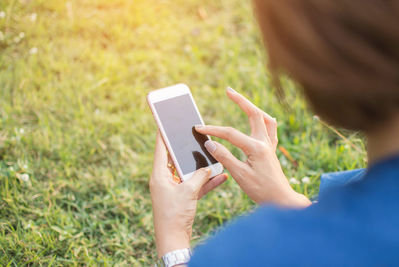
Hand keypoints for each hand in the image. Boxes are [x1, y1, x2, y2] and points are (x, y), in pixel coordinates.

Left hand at [150, 132, 227, 256]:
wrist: (174, 240)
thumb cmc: (175, 215)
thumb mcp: (189, 192)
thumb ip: (199, 176)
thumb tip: (209, 167)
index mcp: (159, 175)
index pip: (161, 149)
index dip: (163, 134)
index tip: (166, 121)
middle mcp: (165, 180)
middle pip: (175, 159)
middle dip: (186, 148)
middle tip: (194, 134)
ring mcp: (174, 189)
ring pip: (188, 172)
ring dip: (200, 166)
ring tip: (211, 153)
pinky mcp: (183, 198)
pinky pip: (196, 185)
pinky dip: (207, 181)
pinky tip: (221, 175)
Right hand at [195, 87, 309, 207]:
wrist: (281, 200)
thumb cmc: (262, 190)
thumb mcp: (240, 175)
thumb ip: (225, 158)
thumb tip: (210, 144)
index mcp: (256, 148)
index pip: (230, 134)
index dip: (213, 130)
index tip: (199, 128)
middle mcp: (265, 142)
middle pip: (254, 113)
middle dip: (240, 100)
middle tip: (229, 90)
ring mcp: (270, 145)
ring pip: (264, 118)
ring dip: (253, 107)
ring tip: (243, 101)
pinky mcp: (272, 150)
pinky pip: (271, 129)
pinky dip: (265, 120)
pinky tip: (262, 119)